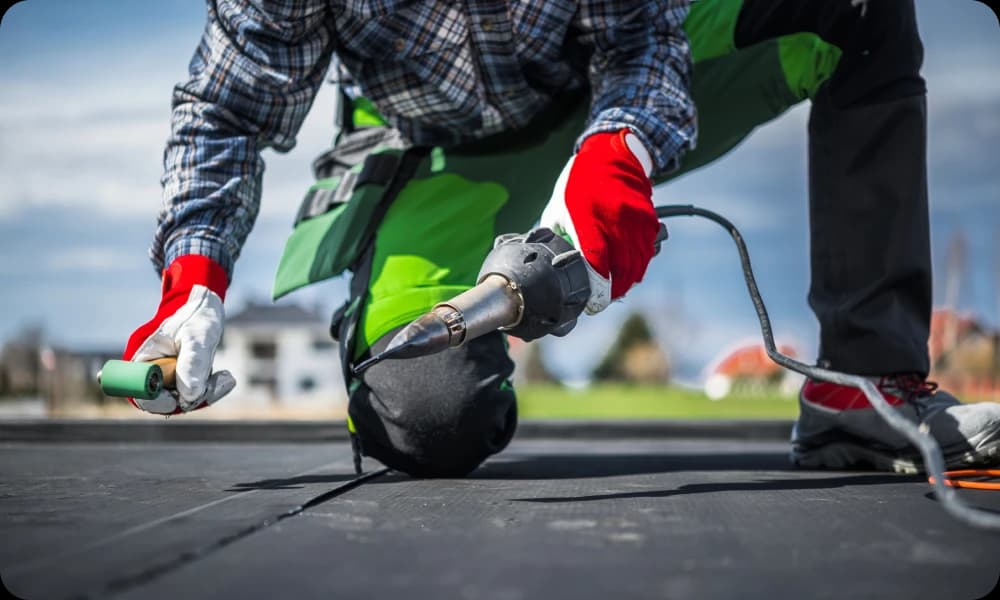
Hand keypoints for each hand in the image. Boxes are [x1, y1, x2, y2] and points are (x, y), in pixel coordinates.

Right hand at [122, 255, 234, 413]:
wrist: (204, 299)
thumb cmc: (196, 312)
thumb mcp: (197, 336)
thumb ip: (192, 363)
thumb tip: (189, 396)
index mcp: (141, 356)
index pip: (140, 393)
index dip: (160, 402)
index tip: (185, 397)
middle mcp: (149, 367)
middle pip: (162, 400)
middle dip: (191, 397)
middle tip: (220, 382)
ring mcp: (164, 372)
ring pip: (180, 398)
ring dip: (204, 393)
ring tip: (226, 378)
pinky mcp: (179, 374)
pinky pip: (190, 390)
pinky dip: (207, 388)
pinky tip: (225, 377)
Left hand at [540, 129, 658, 313]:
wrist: (611, 155)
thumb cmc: (579, 183)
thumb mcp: (557, 209)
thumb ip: (556, 238)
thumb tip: (552, 265)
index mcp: (587, 221)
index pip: (597, 267)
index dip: (598, 292)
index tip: (593, 303)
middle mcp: (613, 222)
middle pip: (620, 272)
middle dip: (613, 291)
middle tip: (603, 298)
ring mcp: (634, 221)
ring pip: (637, 265)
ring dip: (627, 280)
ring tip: (616, 287)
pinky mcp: (648, 219)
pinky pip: (648, 251)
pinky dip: (640, 263)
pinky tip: (629, 268)